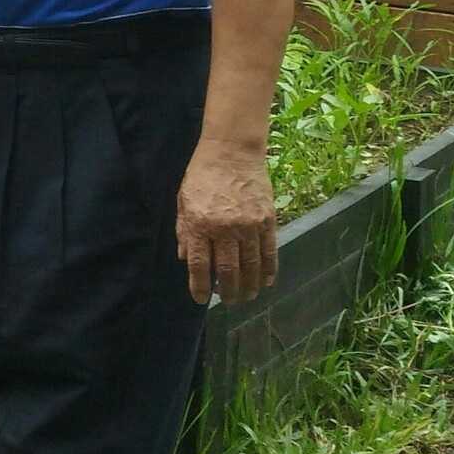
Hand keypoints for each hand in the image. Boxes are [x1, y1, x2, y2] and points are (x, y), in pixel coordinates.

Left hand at [176, 138, 278, 304]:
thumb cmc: (202, 176)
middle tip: (228, 301)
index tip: (201, 299)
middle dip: (227, 292)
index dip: (200, 286)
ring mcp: (248, 225)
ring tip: (246, 297)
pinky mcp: (267, 220)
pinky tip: (265, 282)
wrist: (231, 152)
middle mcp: (224, 228)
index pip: (199, 265)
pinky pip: (269, 252)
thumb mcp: (183, 201)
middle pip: (227, 271)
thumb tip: (184, 259)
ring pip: (251, 266)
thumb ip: (184, 231)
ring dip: (248, 286)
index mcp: (199, 224)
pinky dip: (268, 271)